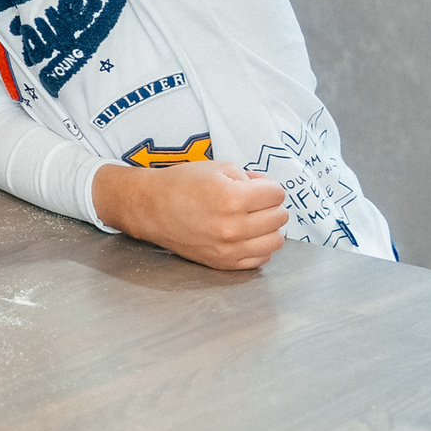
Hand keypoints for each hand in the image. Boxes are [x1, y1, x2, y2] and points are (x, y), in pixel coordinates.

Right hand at [92, 159, 287, 270]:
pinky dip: (259, 246)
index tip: (255, 186)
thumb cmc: (181, 185)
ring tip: (253, 219)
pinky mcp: (224, 263)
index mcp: (232, 198)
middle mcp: (233, 226)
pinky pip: (261, 258)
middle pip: (280, 217)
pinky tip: (245, 235)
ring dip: (269, 228)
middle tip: (253, 201)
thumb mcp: (217, 168)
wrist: (150, 208)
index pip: (277, 194)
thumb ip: (250, 178)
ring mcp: (229, 248)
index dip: (267, 186)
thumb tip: (270, 192)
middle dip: (269, 205)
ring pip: (276, 241)